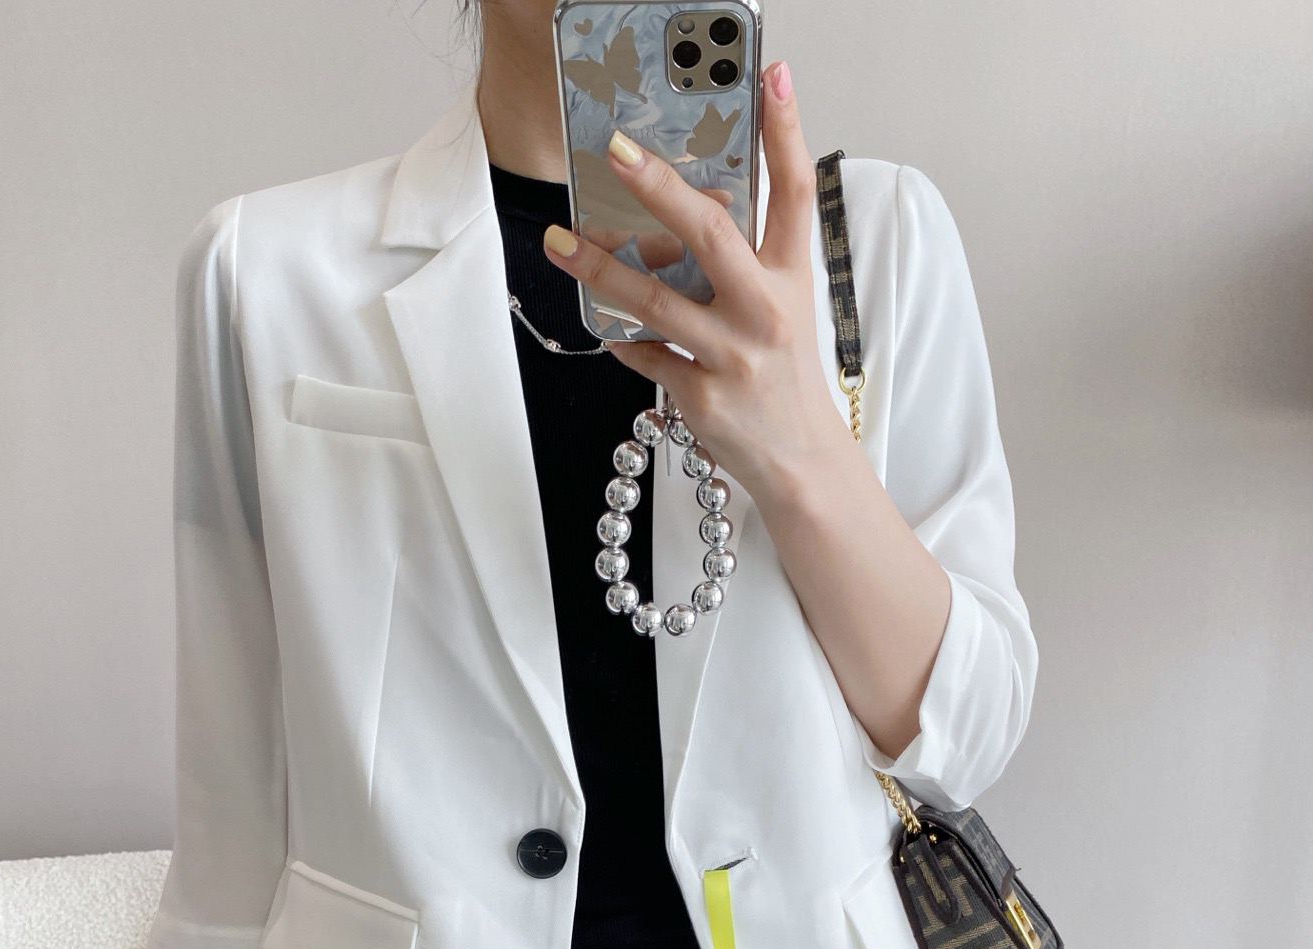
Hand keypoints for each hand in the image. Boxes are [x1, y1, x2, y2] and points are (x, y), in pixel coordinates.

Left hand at [542, 61, 842, 505]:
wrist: (800, 461)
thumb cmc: (785, 375)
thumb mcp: (784, 306)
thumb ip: (746, 259)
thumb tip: (686, 210)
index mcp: (791, 277)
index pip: (795, 190)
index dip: (786, 130)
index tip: (770, 76)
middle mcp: (765, 310)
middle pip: (710, 234)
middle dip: (659, 188)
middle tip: (618, 150)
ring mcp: (731, 354)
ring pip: (654, 299)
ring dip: (599, 267)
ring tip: (561, 242)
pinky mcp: (700, 394)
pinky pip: (644, 355)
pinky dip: (622, 339)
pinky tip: (608, 328)